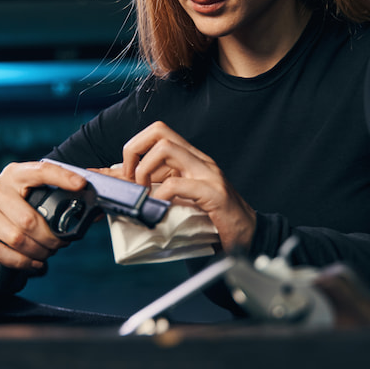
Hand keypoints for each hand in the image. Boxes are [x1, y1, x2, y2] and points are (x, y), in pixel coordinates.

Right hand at [0, 161, 86, 270]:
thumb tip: (91, 213)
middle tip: (59, 244)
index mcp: (14, 174)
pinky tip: (33, 264)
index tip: (81, 185)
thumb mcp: (26, 194)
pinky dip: (21, 262)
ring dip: (37, 253)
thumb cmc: (10, 206)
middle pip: (29, 219)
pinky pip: (0, 252)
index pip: (41, 171)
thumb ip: (51, 198)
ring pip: (16, 238)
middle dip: (50, 238)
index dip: (62, 177)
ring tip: (46, 254)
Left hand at [121, 121, 255, 252]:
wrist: (248, 237)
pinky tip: (160, 209)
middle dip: (134, 151)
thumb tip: (121, 182)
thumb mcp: (179, 198)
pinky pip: (178, 184)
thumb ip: (155, 188)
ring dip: (145, 171)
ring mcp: (208, 174)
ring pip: (166, 149)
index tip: (126, 175)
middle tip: (131, 180)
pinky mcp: (214, 193)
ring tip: (145, 195)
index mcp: (190, 159)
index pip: (157, 133)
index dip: (134, 148)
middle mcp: (199, 160)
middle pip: (159, 131)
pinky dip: (161, 196)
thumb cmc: (212, 220)